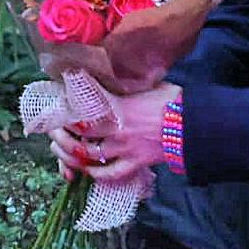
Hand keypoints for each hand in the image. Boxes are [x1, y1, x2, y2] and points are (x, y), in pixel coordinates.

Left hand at [47, 82, 175, 184]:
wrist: (195, 125)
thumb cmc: (173, 100)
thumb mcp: (146, 85)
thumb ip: (126, 85)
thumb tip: (113, 74)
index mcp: (117, 106)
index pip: (83, 106)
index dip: (66, 105)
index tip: (57, 101)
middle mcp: (116, 129)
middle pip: (79, 132)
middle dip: (61, 131)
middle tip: (53, 127)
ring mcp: (125, 149)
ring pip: (88, 155)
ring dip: (69, 153)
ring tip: (59, 149)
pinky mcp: (135, 164)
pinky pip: (110, 174)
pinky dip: (96, 174)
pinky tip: (86, 170)